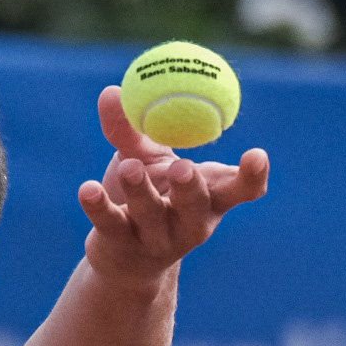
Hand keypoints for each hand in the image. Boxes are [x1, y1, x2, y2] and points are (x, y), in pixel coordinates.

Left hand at [77, 85, 270, 282]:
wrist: (123, 255)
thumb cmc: (148, 197)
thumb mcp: (145, 160)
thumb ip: (132, 129)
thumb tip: (111, 90)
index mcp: (210, 198)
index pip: (241, 191)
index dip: (252, 177)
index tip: (257, 155)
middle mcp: (189, 223)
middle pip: (195, 207)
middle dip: (190, 188)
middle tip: (183, 167)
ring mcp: (157, 240)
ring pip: (150, 215)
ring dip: (141, 191)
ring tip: (130, 167)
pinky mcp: (122, 248)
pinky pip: (110, 224)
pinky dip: (99, 206)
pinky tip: (87, 190)